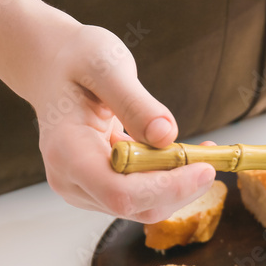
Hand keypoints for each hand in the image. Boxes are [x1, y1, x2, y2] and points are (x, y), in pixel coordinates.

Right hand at [0, 0, 213, 222]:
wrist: (53, 65)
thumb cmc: (75, 59)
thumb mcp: (105, 65)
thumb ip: (134, 101)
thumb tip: (166, 135)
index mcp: (67, 152)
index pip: (120, 193)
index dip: (167, 188)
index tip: (205, 169)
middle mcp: (71, 180)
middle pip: (138, 206)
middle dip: (182, 186)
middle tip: (213, 154)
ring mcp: (85, 189)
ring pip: (145, 206)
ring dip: (181, 184)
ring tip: (203, 150)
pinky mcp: (100, 188)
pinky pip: (143, 195)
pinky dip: (170, 180)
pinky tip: (186, 153)